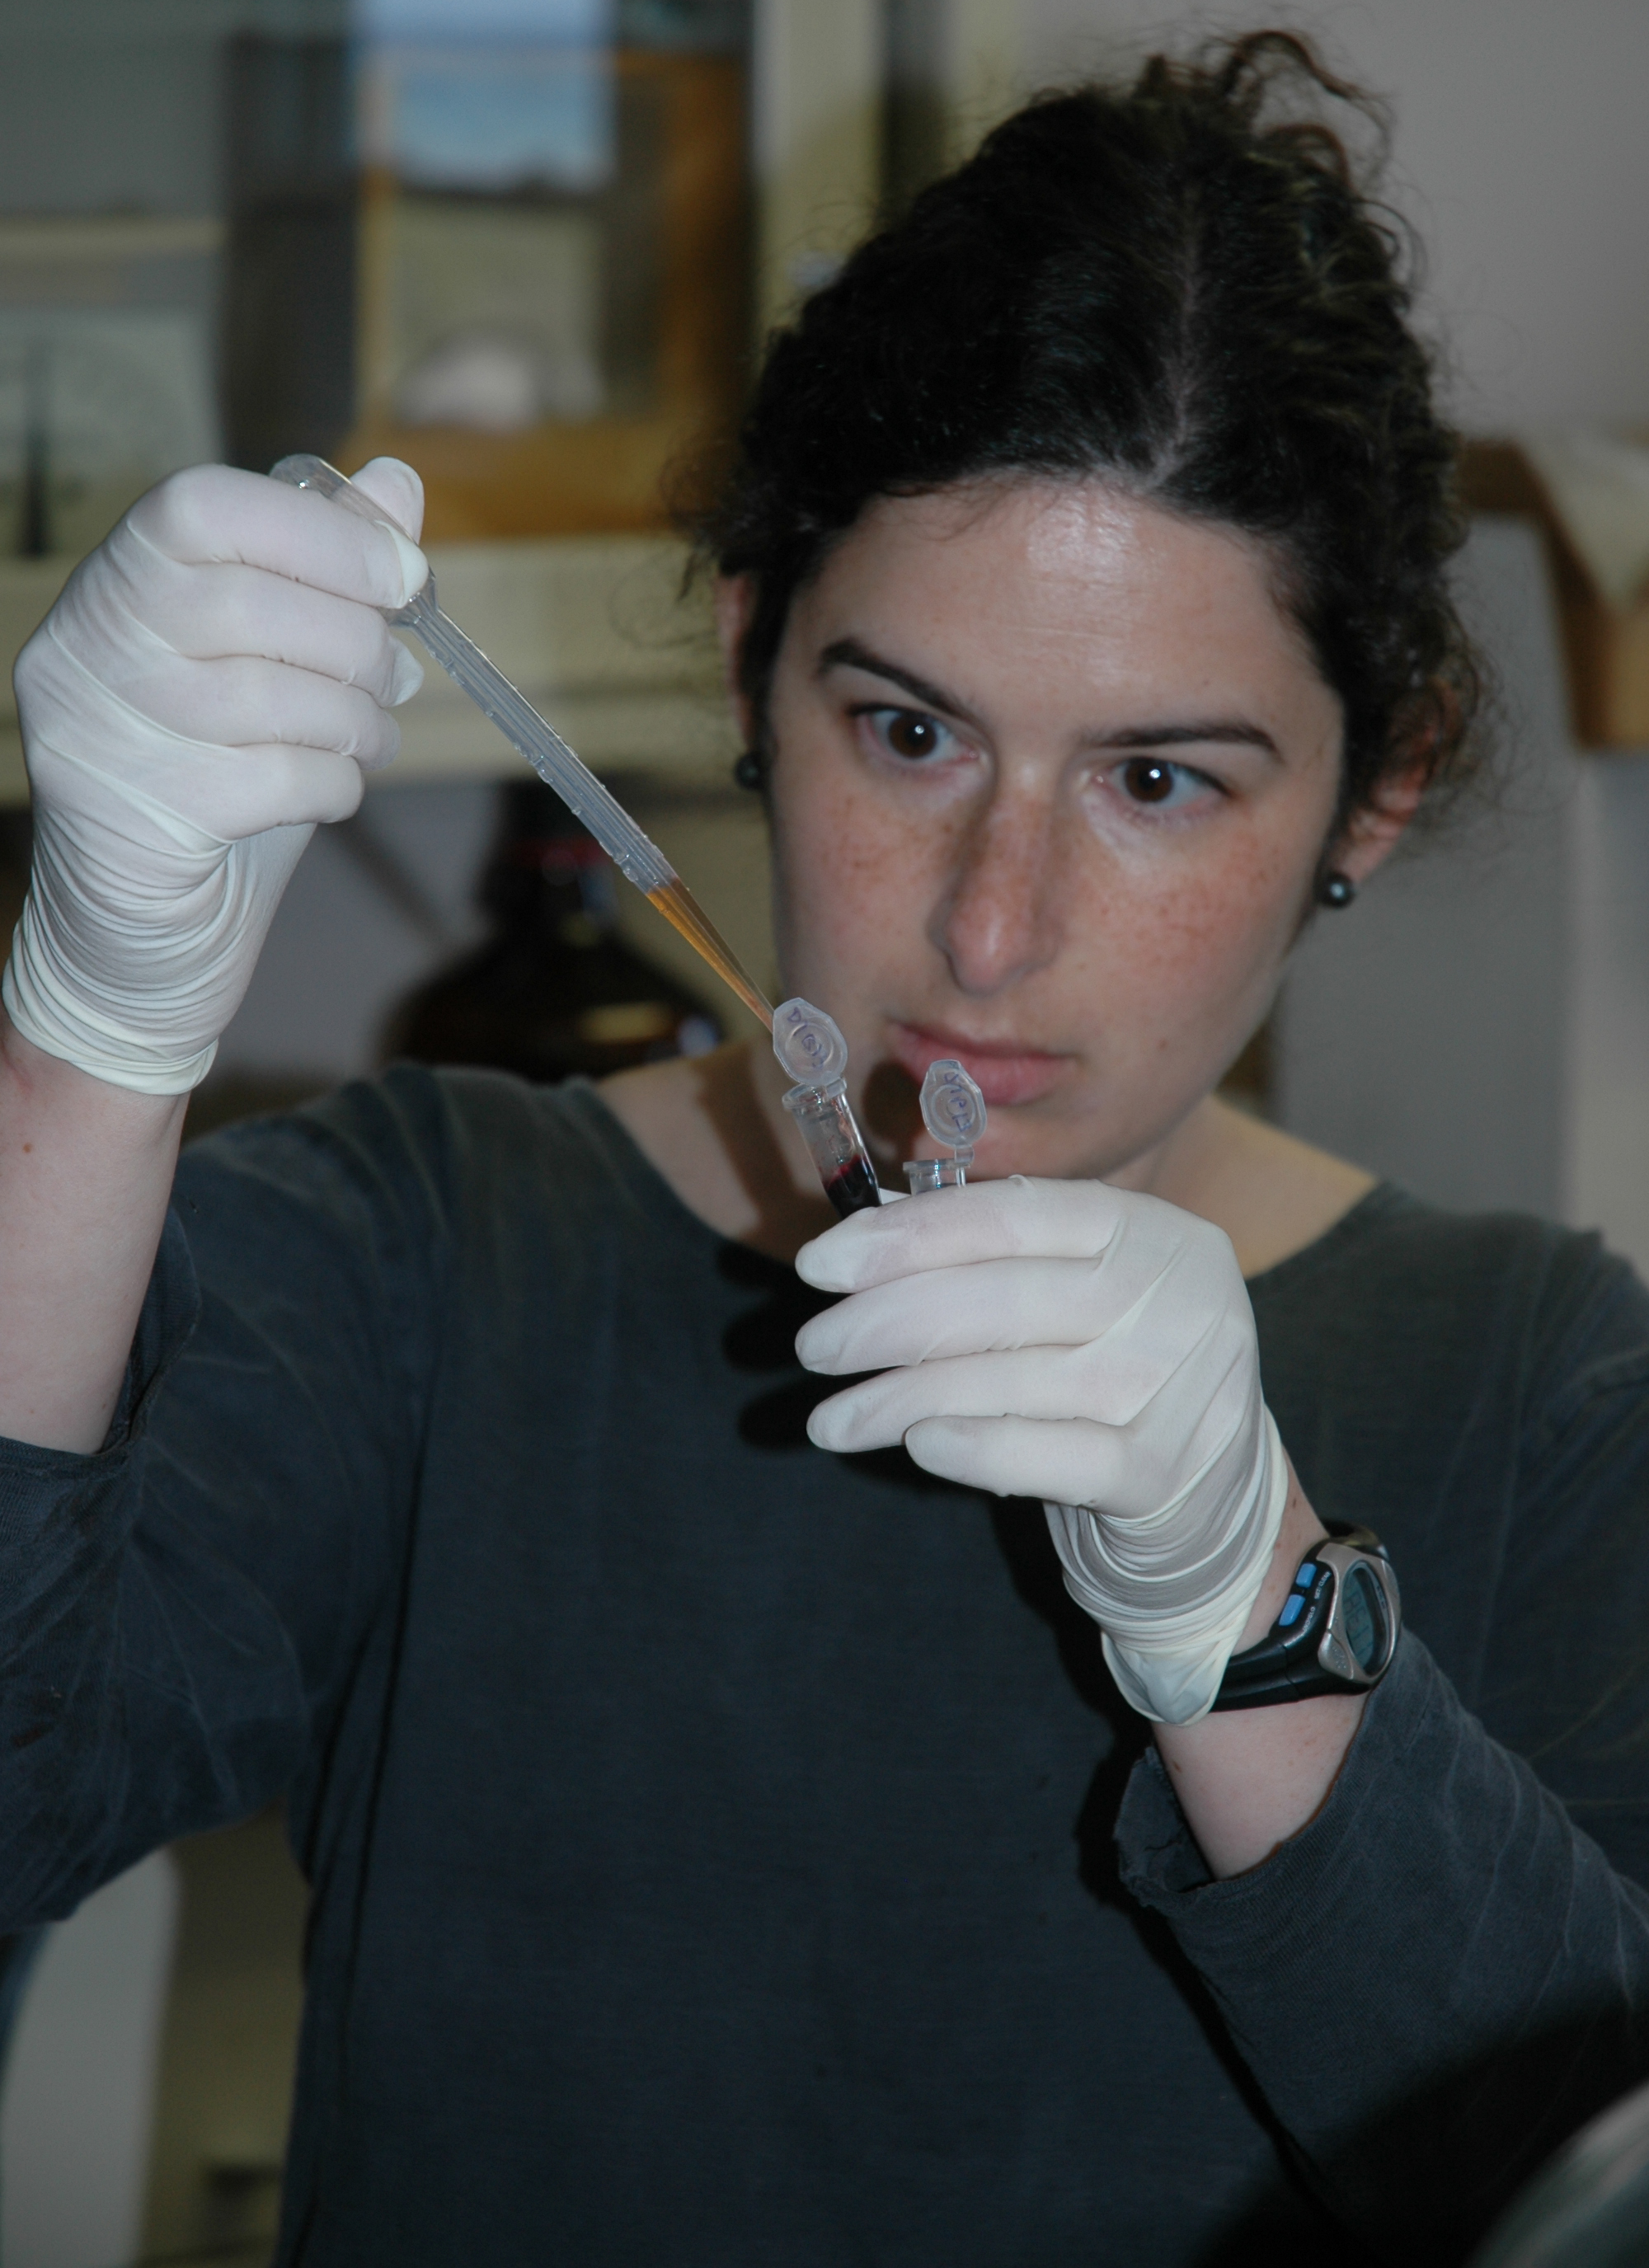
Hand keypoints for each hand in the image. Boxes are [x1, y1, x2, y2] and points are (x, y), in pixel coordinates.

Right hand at [3, 459, 428, 1093]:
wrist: (147, 935)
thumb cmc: (221, 779)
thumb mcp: (281, 662)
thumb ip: (330, 570)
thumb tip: (398, 483)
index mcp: (117, 580)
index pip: (203, 506)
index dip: (323, 532)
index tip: (404, 575)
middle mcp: (84, 644)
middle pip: (246, 602)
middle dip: (355, 644)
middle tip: (392, 683)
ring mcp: (96, 733)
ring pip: (268, 694)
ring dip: (355, 721)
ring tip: (369, 740)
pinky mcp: (131, 818)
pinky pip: (274, 778)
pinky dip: (334, 785)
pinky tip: (332, 792)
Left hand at [794, 1176, 1288, 1723]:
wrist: (1211, 1501)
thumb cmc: (1110, 1379)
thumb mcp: (1072, 1300)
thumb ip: (988, 1264)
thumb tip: (856, 1244)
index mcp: (1148, 1229)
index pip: (1012, 1213)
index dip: (908, 1234)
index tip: (819, 1265)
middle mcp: (1179, 1295)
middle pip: (1006, 1295)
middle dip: (889, 1320)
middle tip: (813, 1347)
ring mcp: (1183, 1385)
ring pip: (1015, 1378)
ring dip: (904, 1397)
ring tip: (832, 1418)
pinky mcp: (1166, 1472)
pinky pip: (1048, 1453)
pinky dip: (973, 1445)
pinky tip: (914, 1443)